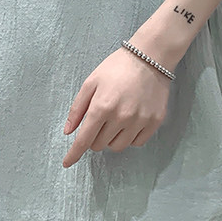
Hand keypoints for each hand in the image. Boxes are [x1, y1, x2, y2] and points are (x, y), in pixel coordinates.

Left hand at [61, 46, 170, 167]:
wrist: (150, 57)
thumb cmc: (116, 67)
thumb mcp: (91, 83)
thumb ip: (77, 109)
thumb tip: (68, 132)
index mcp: (101, 107)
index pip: (84, 140)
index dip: (73, 154)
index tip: (67, 163)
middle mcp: (120, 117)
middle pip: (99, 145)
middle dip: (94, 137)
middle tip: (99, 121)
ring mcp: (139, 121)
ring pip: (118, 146)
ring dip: (111, 139)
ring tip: (114, 121)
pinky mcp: (154, 122)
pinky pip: (137, 143)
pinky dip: (129, 137)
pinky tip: (129, 122)